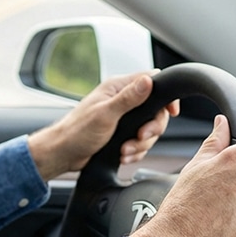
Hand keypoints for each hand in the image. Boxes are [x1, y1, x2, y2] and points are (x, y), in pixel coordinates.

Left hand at [27, 71, 179, 180]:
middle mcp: (122, 100)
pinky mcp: (122, 134)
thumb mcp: (105, 114)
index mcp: (117, 88)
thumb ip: (128, 98)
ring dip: (141, 144)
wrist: (64, 154)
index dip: (166, 96)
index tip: (171, 112)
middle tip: (140, 137)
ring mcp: (123, 117)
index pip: (152, 81)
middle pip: (156, 110)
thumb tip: (148, 80)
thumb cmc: (77, 131)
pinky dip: (135, 151)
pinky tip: (124, 156)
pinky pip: (140, 142)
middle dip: (151, 129)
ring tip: (125, 151)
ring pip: (149, 129)